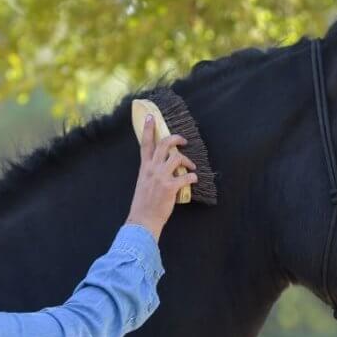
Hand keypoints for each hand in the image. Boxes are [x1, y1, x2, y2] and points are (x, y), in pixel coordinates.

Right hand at [126, 113, 197, 242]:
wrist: (143, 220)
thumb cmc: (144, 204)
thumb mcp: (143, 183)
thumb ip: (151, 172)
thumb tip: (164, 167)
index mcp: (144, 168)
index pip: (145, 144)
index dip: (148, 129)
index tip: (151, 117)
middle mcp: (152, 169)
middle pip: (164, 144)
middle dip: (176, 138)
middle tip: (183, 141)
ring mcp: (161, 178)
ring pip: (177, 158)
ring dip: (188, 161)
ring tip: (191, 167)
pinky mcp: (170, 187)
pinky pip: (186, 176)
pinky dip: (193, 177)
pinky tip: (193, 180)